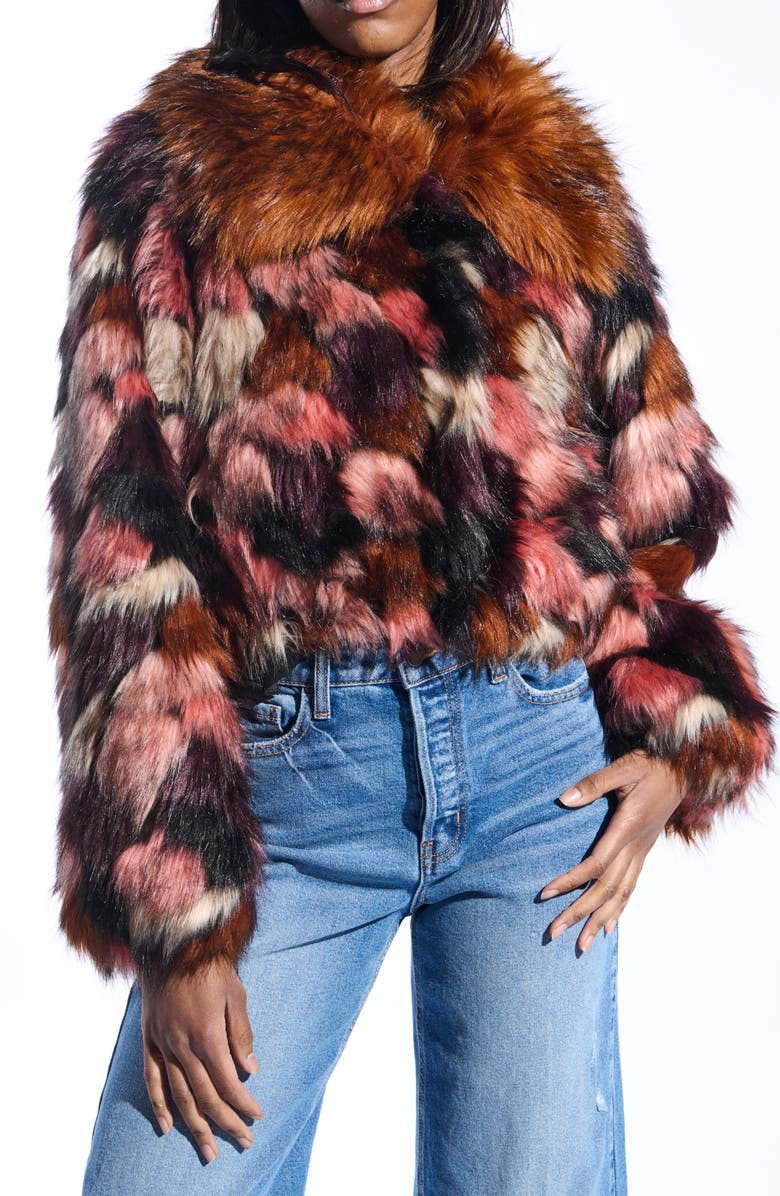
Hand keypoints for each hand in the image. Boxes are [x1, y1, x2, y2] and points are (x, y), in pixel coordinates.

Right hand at [140, 957, 262, 1162]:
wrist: (174, 947)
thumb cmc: (210, 968)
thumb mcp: (236, 995)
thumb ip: (242, 1033)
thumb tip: (251, 1068)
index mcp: (208, 1036)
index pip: (228, 1082)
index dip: (243, 1102)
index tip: (257, 1115)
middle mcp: (183, 1046)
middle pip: (205, 1096)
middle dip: (226, 1122)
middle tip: (242, 1141)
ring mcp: (164, 1045)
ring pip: (179, 1095)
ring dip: (195, 1125)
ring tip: (208, 1149)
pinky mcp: (150, 1040)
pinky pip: (153, 1079)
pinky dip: (159, 1104)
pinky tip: (167, 1125)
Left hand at [539, 749, 686, 952]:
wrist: (682, 770)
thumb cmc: (649, 765)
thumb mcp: (622, 768)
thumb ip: (593, 784)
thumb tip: (563, 799)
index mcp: (628, 828)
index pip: (595, 865)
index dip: (570, 882)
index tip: (545, 894)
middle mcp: (636, 847)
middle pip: (605, 889)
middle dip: (579, 913)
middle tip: (553, 933)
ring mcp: (642, 852)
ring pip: (620, 895)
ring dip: (599, 921)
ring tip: (581, 946)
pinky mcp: (644, 852)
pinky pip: (631, 888)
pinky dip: (618, 910)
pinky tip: (608, 928)